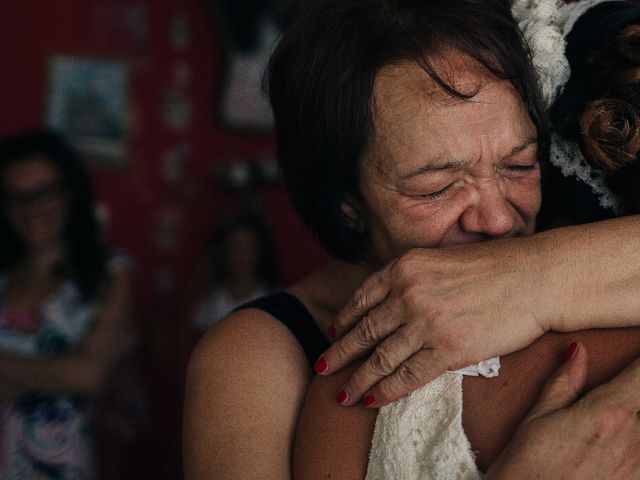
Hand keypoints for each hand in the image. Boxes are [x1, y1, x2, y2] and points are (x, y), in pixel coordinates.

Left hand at [316, 243, 554, 406]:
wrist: (535, 278)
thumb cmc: (495, 266)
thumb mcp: (441, 259)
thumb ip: (413, 278)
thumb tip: (393, 300)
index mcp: (404, 268)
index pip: (362, 298)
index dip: (345, 318)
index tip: (335, 331)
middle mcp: (407, 295)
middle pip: (363, 331)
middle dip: (339, 352)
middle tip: (322, 366)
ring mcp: (425, 324)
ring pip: (379, 358)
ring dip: (356, 380)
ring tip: (341, 394)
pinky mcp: (446, 351)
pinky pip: (406, 376)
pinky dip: (385, 391)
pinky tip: (371, 400)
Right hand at [487, 343, 639, 478]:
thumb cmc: (528, 470)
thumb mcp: (538, 418)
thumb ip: (564, 381)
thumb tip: (578, 353)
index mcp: (609, 411)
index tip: (636, 356)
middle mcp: (635, 438)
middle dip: (635, 394)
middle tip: (607, 408)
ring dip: (634, 423)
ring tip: (607, 430)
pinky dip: (634, 450)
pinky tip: (616, 451)